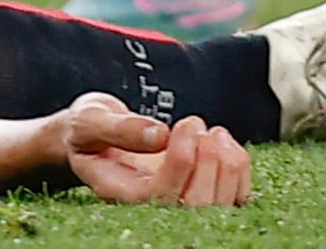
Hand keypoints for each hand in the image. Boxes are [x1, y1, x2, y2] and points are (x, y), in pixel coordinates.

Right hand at [50, 97, 249, 206]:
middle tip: (199, 124)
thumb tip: (160, 134)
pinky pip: (232, 196)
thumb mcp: (90, 120)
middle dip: (209, 164)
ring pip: (219, 205)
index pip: (161, 194)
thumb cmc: (86, 129)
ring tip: (215, 131)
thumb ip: (120, 128)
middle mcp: (153, 204)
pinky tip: (225, 142)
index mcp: (123, 192)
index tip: (185, 124)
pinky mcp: (197, 189)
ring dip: (228, 166)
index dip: (181, 163)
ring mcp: (178, 199)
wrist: (91, 136)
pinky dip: (239, 170)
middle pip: (196, 206)